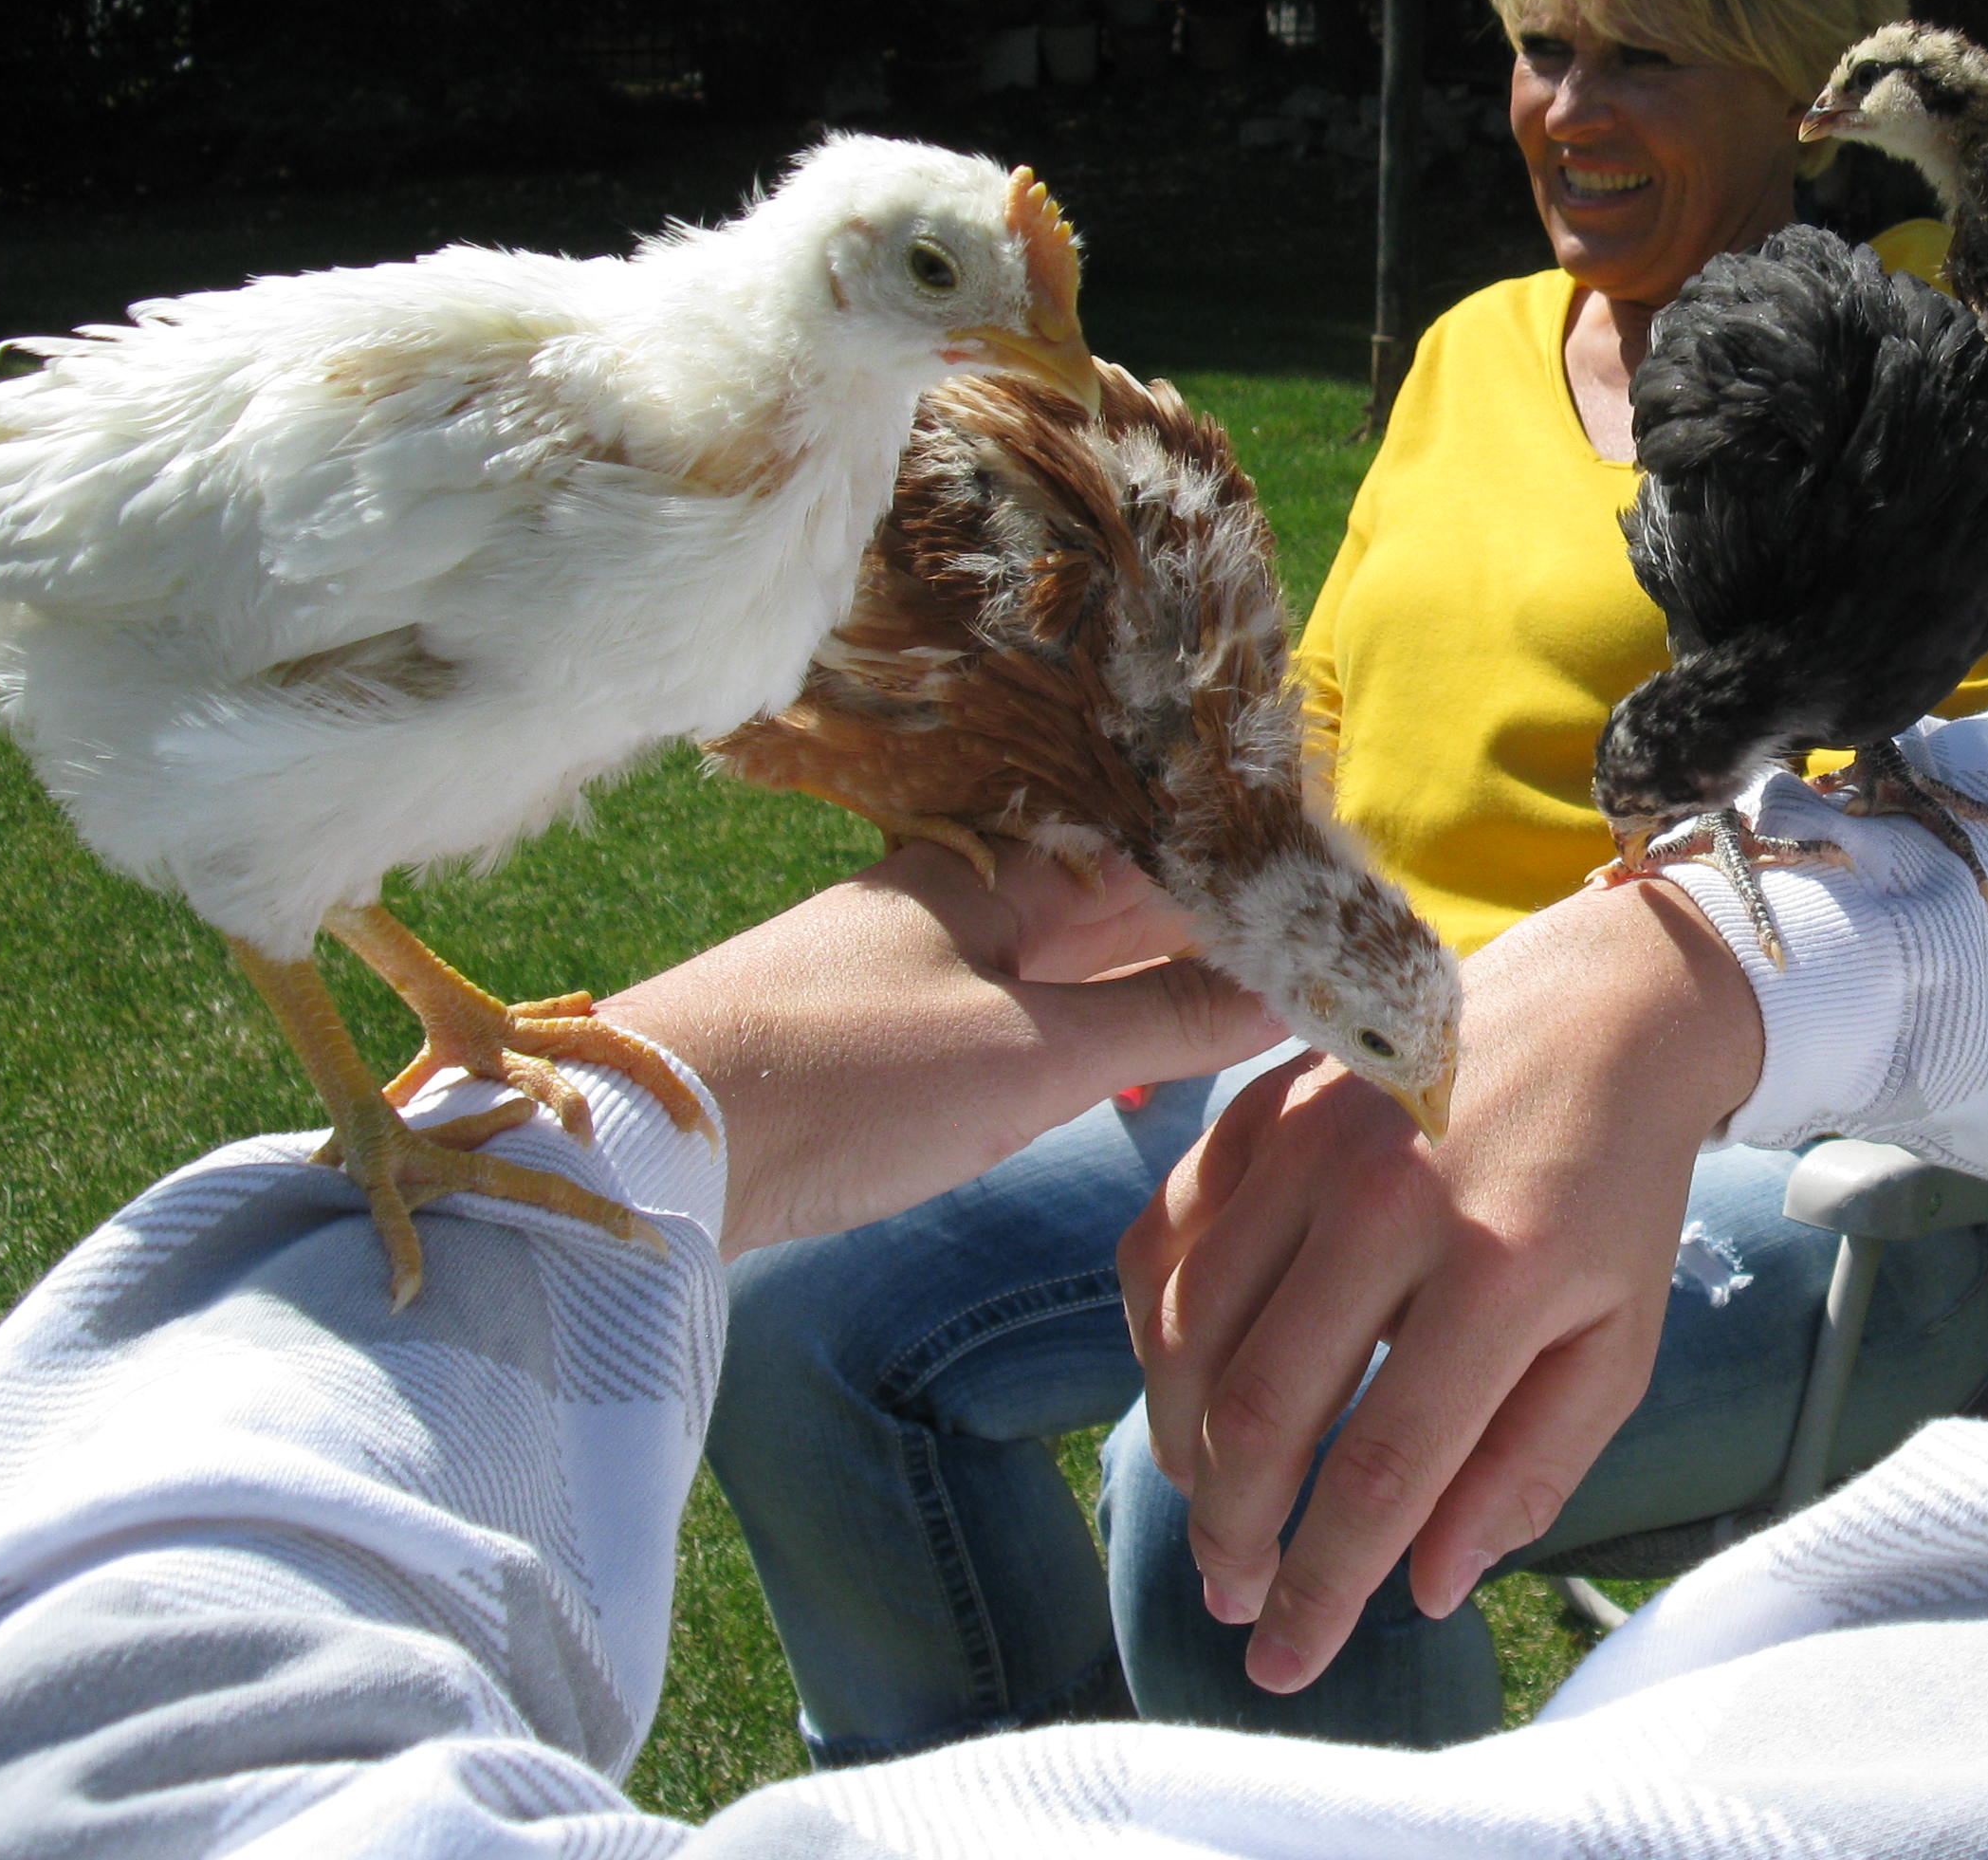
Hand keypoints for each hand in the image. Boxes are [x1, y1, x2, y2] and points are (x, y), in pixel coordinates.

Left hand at [605, 843, 1277, 1254]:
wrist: (648, 1144)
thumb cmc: (846, 1077)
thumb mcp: (1031, 1056)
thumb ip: (1166, 1019)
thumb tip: (1300, 989)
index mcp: (997, 865)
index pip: (1154, 843)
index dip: (1245, 863)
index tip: (1339, 889)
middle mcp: (960, 893)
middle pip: (1115, 893)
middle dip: (1213, 918)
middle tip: (1327, 946)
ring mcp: (917, 959)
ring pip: (1069, 949)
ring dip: (1155, 970)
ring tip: (1262, 989)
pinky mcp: (883, 1029)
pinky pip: (1022, 999)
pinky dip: (1091, 1015)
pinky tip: (1132, 1047)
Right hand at [1118, 877, 1761, 1690]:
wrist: (1604, 1005)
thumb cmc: (1615, 1192)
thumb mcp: (1619, 1342)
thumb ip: (1527, 1469)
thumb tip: (1425, 1586)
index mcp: (1498, 1271)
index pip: (1377, 1469)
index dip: (1319, 1586)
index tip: (1286, 1662)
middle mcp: (1388, 1202)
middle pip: (1257, 1411)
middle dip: (1231, 1532)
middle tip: (1235, 1590)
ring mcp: (1312, 1142)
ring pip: (1190, 1334)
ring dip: (1181, 1448)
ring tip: (1213, 1508)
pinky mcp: (1263, 1105)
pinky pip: (1163, 1239)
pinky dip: (1156, 1333)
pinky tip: (1187, 1386)